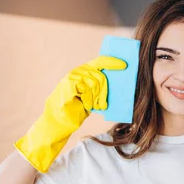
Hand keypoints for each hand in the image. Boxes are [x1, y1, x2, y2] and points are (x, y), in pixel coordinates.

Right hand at [15, 56, 126, 171]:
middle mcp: (77, 71)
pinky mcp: (69, 83)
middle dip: (104, 91)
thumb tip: (117, 84)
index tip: (124, 65)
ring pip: (95, 82)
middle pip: (101, 76)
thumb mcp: (93, 97)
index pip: (100, 62)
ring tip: (92, 106)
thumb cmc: (76, 110)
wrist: (60, 122)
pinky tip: (84, 104)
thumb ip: (101, 89)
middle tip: (101, 104)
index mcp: (83, 72)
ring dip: (96, 97)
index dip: (112, 62)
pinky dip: (88, 99)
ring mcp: (72, 76)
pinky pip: (87, 88)